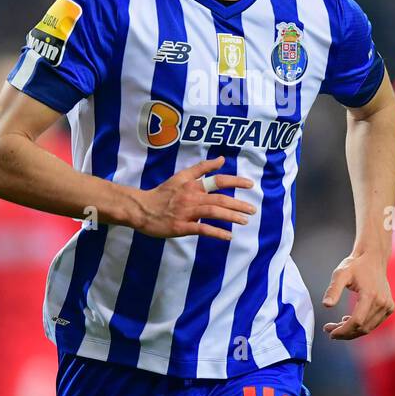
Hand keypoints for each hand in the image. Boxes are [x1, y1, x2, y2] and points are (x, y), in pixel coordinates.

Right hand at [132, 155, 255, 240]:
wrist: (142, 209)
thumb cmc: (163, 193)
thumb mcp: (181, 176)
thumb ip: (201, 168)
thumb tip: (221, 159)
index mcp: (192, 184)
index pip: (218, 180)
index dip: (235, 181)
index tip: (250, 185)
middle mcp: (191, 197)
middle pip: (219, 199)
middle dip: (238, 204)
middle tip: (252, 210)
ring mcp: (186, 212)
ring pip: (213, 212)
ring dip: (231, 217)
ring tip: (244, 221)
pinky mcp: (181, 227)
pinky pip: (202, 229)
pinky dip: (217, 233)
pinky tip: (228, 236)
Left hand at [321, 252, 393, 339]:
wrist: (373, 258)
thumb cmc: (355, 265)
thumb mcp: (340, 274)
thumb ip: (333, 289)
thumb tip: (326, 305)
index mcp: (371, 295)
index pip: (357, 321)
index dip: (343, 330)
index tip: (329, 332)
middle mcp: (383, 302)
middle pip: (362, 328)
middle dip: (344, 333)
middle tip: (329, 330)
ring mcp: (388, 306)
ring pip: (368, 328)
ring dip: (352, 331)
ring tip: (336, 326)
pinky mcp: (389, 307)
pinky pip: (373, 323)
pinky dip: (361, 326)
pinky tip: (348, 320)